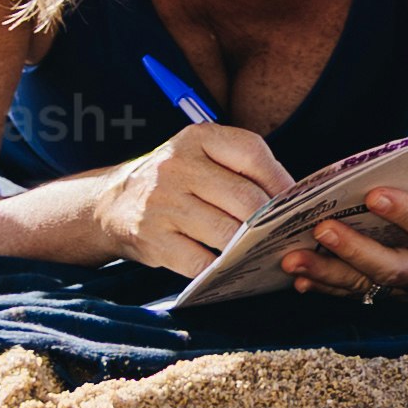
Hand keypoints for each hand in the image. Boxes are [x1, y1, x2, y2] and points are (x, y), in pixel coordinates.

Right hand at [91, 120, 296, 275]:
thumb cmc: (172, 181)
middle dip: (271, 221)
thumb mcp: (198, 155)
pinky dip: (222, 268)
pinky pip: (201, 261)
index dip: (281, 179)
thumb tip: (292, 197)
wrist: (110, 204)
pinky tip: (234, 268)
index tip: (297, 201)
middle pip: (243, 198)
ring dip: (251, 247)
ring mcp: (163, 204)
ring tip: (266, 252)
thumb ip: (238, 167)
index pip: (252, 153)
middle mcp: (177, 167)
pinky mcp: (153, 240)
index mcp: (196, 138)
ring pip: (227, 232)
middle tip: (287, 234)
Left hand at [281, 173, 407, 303]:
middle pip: (395, 268)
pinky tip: (299, 278)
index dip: (404, 212)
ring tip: (293, 259)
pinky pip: (360, 294)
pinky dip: (328, 287)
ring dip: (330, 274)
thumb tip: (376, 173)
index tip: (374, 195)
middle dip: (355, 251)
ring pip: (372, 287)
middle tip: (321, 230)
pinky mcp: (398, 296)